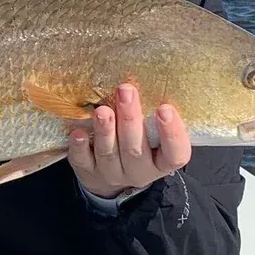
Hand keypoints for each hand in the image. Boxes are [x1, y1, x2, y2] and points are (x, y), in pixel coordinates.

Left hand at [67, 83, 190, 199]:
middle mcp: (138, 172)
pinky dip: (80, 147)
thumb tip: (151, 77)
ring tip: (102, 110)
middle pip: (136, 149)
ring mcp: (111, 174)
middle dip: (130, 119)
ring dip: (105, 130)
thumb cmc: (137, 145)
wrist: (109, 178)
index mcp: (162, 163)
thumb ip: (152, 116)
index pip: (175, 154)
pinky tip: (78, 133)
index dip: (172, 133)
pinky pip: (82, 161)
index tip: (165, 108)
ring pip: (109, 153)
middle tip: (126, 90)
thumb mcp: (153, 136)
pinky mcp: (88, 171)